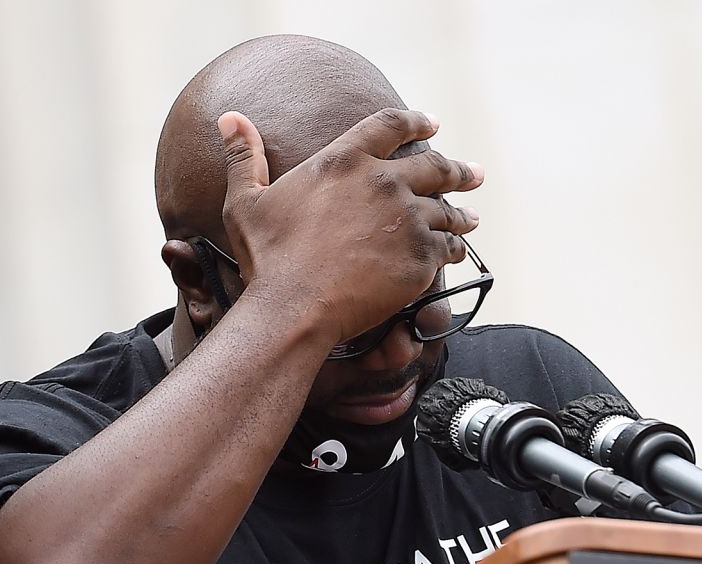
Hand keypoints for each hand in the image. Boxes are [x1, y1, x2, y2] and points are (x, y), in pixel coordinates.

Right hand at [218, 108, 482, 344]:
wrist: (293, 308)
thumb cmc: (266, 258)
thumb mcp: (244, 202)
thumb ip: (243, 157)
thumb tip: (229, 117)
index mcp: (343, 160)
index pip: (391, 125)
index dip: (416, 121)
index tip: (432, 124)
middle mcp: (383, 182)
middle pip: (433, 165)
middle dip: (457, 168)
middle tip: (472, 173)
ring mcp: (406, 219)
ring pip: (446, 209)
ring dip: (461, 211)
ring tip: (471, 217)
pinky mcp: (420, 257)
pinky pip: (447, 246)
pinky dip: (453, 247)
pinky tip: (456, 250)